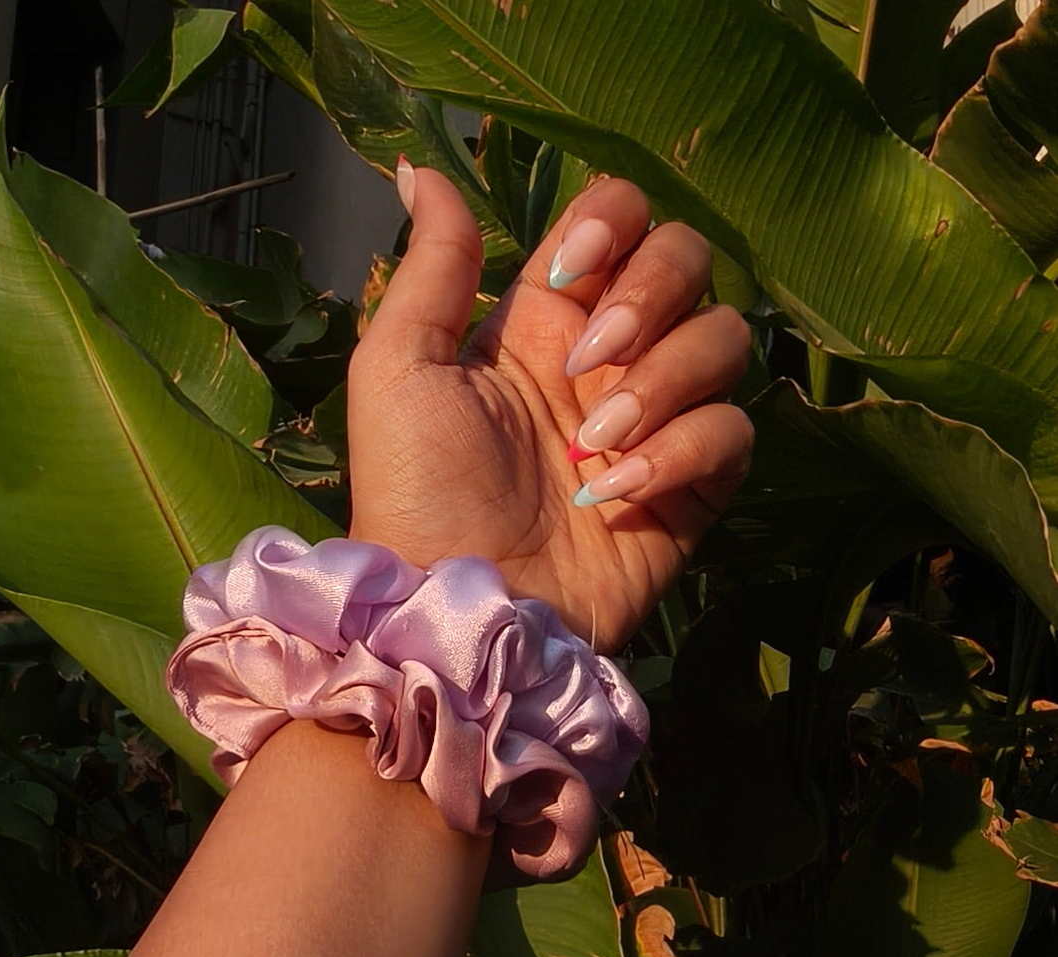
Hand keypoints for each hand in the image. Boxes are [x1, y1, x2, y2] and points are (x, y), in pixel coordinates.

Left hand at [346, 163, 752, 652]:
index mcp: (543, 321)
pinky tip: (616, 493)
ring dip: (664, 382)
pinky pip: (734, 431)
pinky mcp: (691, 487)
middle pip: (690, 261)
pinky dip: (684, 452)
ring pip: (725, 340)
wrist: (460, 608)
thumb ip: (434, 269)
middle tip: (592, 358)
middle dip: (652, 294)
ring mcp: (655, 422)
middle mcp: (609, 359)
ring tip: (593, 446)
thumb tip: (425, 172)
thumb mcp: (399, 369)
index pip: (620, 219)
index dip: (616, 222)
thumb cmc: (415, 490)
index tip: (573, 271)